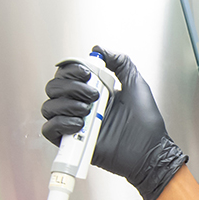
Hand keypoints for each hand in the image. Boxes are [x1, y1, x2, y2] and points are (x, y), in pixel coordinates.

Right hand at [40, 46, 186, 199]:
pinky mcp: (73, 142)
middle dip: (70, 86)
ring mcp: (75, 124)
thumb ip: (120, 62)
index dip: (71, 69)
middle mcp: (80, 105)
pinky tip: (80, 123)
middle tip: (94, 94)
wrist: (150, 150)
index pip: (66, 74)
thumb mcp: (136, 83)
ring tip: (88, 110)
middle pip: (54, 88)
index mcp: (92, 90)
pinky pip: (50, 130)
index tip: (87, 73)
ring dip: (66, 104)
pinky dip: (61, 123)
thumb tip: (98, 49)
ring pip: (48, 107)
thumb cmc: (146, 122)